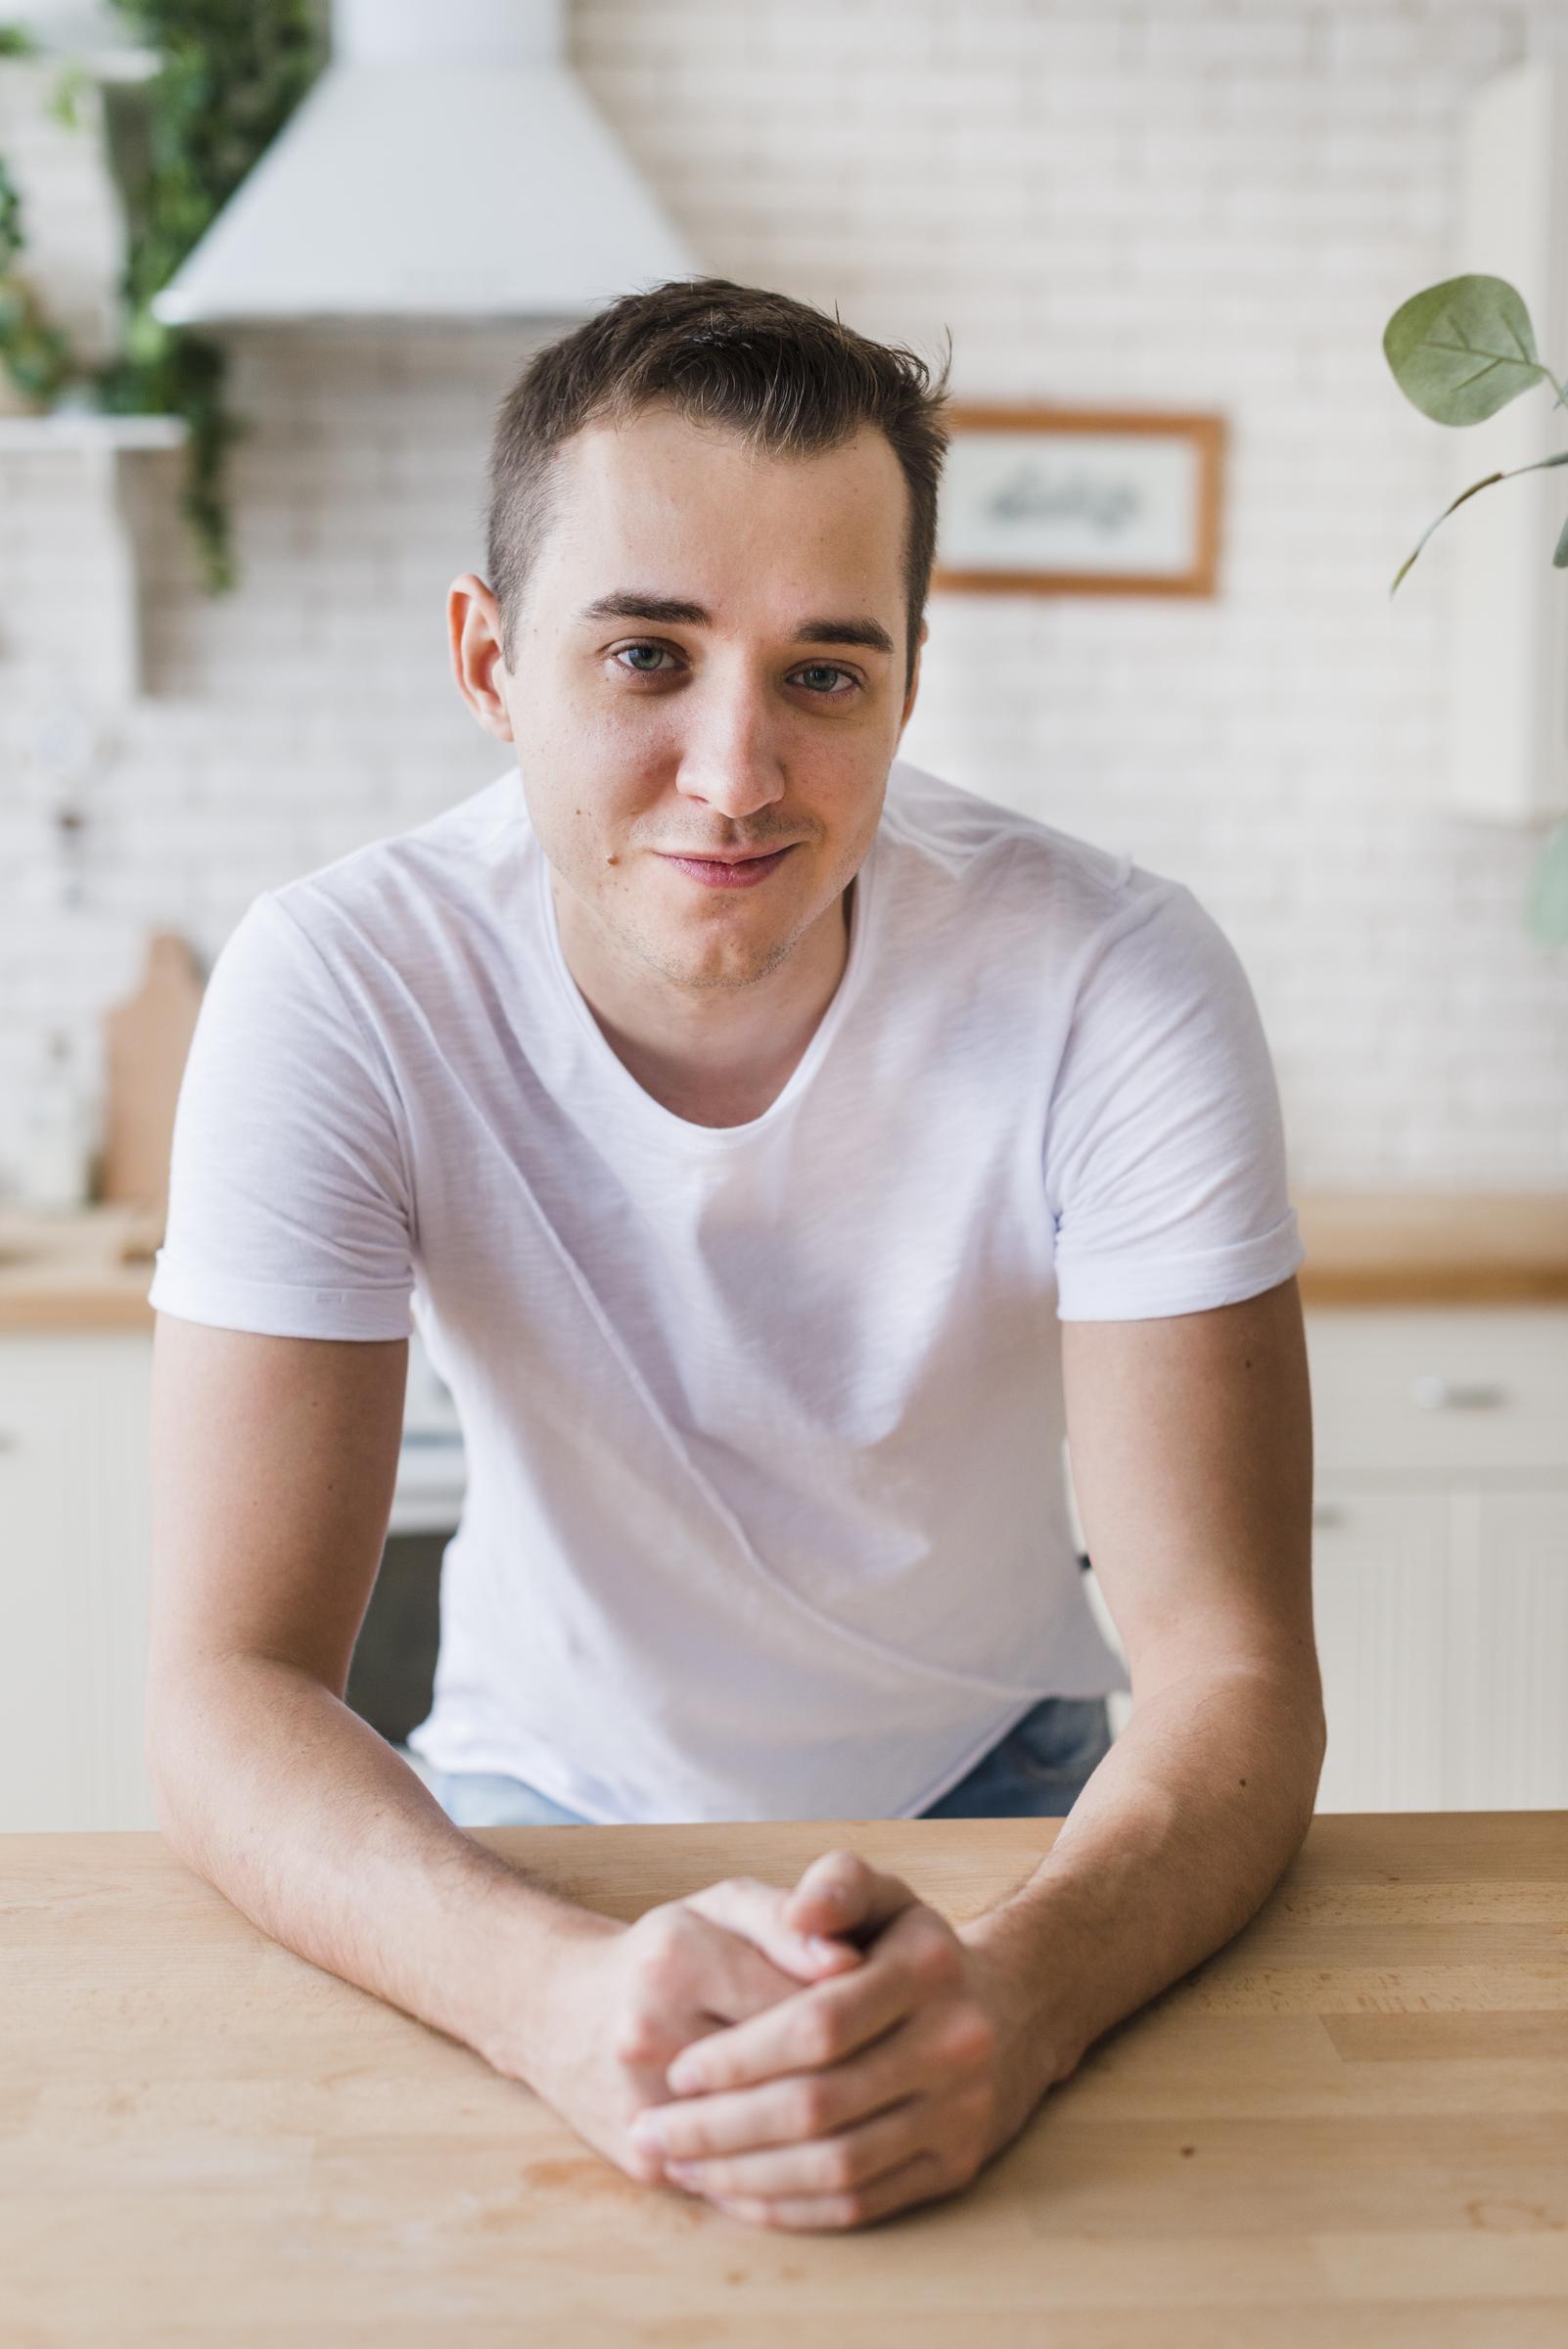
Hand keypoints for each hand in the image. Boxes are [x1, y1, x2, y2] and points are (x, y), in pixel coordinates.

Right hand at [511, 1876, 866, 2187]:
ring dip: (832, 2134)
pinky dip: (790, 2175)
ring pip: (769, 2140)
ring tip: (871, 2112)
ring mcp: (641, 2105)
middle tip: (893, 2070)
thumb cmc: (667, 1951)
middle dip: (856, 2076)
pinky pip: (739, 2181)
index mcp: (679, 1957)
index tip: (895, 2016)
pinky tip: (825, 2153)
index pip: (803, 1999)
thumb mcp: (724, 1908)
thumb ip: (789, 1920)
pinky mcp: (642, 2161)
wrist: (559, 2012)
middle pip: (788, 2072)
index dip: (866, 2015)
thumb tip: (852, 1963)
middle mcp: (650, 2030)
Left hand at [623, 1848, 1053, 2231]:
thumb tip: (799, 1912)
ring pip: (837, 2166)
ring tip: (680, 2165)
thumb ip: (836, 1886)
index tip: (677, 2070)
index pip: (817, 2025)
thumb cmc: (914, 1948)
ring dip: (746, 2176)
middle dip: (722, 2126)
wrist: (1018, 2010)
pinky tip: (736, 2194)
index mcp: (927, 1971)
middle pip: (819, 2105)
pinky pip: (862, 2204)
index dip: (740, 2056)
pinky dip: (791, 2208)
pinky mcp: (956, 2168)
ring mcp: (960, 2115)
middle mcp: (953, 2046)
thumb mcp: (885, 1895)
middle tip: (652, 2131)